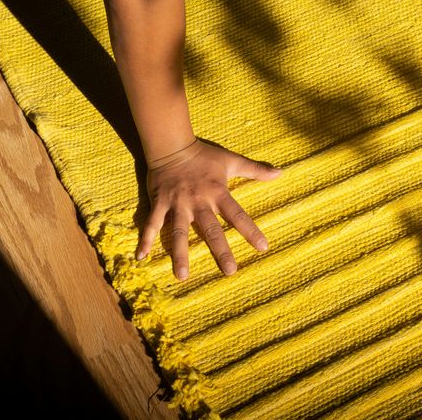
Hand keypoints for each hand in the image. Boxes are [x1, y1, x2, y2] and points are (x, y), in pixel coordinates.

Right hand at [135, 137, 282, 279]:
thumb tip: (280, 173)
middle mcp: (198, 202)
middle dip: (220, 251)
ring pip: (178, 232)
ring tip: (182, 276)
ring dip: (180, 254)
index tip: (262, 247)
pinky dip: (146, 239)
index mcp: (218, 192)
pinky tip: (141, 257)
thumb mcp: (231, 160)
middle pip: (211, 230)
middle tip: (230, 272)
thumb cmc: (204, 155)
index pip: (237, 215)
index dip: (250, 231)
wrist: (172, 144)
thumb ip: (255, 170)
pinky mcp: (159, 203)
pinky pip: (151, 223)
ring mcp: (177, 204)